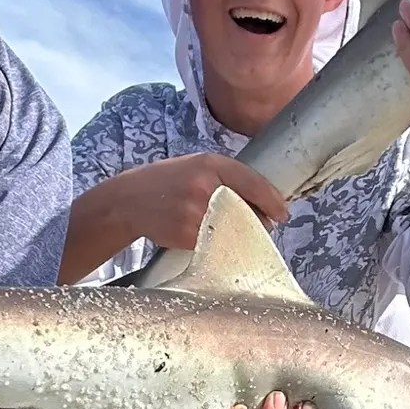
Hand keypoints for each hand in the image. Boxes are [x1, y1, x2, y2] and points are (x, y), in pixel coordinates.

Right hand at [114, 153, 289, 251]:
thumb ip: (223, 178)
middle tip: (264, 226)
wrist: (127, 200)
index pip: (251, 181)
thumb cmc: (165, 183)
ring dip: (239, 235)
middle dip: (258, 220)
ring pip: (233, 229)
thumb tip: (259, 203)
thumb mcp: (194, 167)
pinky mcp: (187, 233)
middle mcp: (204, 184)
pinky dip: (218, 245)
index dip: (272, 199)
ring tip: (230, 232)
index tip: (282, 212)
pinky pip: (214, 243)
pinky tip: (209, 240)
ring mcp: (195, 210)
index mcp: (208, 163)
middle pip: (246, 208)